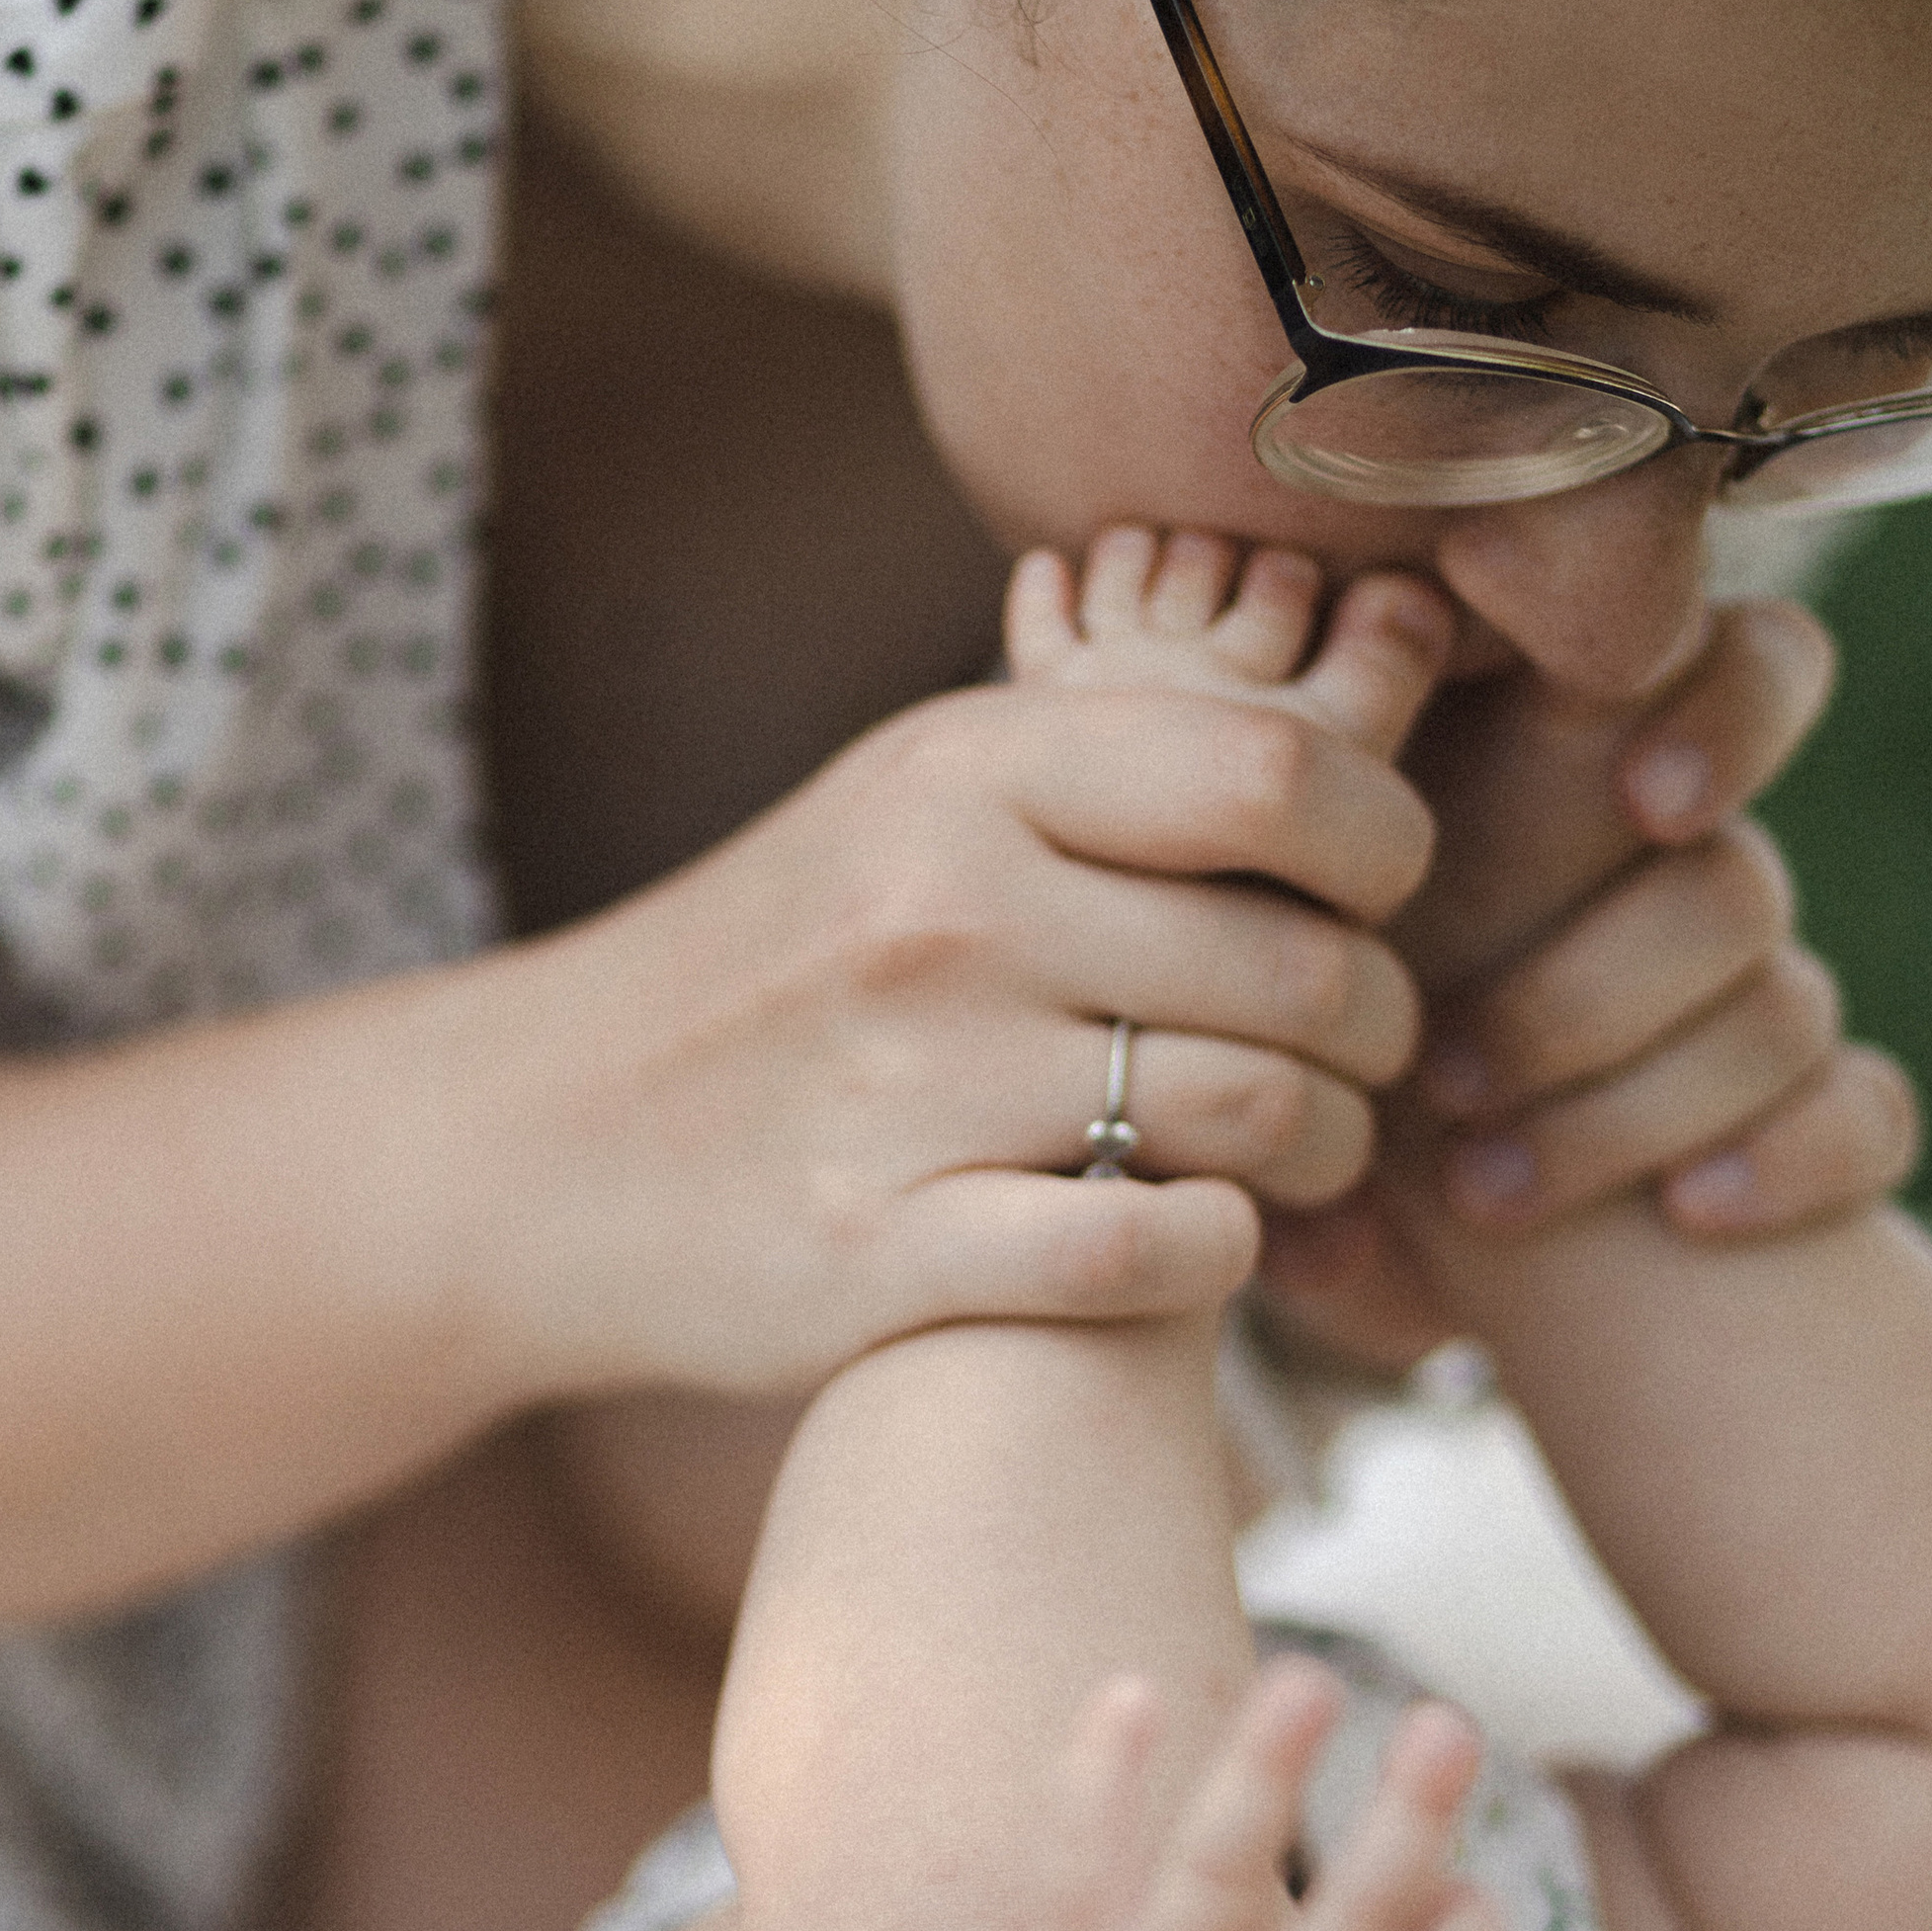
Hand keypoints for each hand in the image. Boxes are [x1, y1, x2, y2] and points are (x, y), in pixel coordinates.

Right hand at [498, 675, 1433, 1395]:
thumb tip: (1371, 677)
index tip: (1378, 898)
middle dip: (1380, 1029)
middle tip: (1361, 1056)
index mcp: (963, 772)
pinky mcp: (877, 1251)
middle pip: (1301, 964)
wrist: (540, 1143)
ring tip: (1303, 1152)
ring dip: (1326, 1152)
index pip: (1281, 774)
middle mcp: (940, 913)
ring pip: (1253, 1115)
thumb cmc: (785, 963)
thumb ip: (1108, 755)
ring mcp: (905, 1088)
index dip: (1390, 845)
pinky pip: (1145, 1253)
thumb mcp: (913, 799)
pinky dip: (1215, 1253)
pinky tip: (1201, 1236)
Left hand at [1260, 600, 1919, 1361]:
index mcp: (1578, 767)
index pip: (1745, 665)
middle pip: (1734, 887)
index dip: (1726, 717)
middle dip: (1591, 994)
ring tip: (1474, 1185)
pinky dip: (1792, 1162)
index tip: (1639, 800)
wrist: (1367, 1164)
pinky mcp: (1799, 1110)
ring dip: (1628, 1107)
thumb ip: (1284, 818)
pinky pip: (1866, 1114)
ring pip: (1783, 1010)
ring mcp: (1754, 987)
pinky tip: (1693, 1213)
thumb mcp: (1273, 905)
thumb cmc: (1304, 992)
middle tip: (1443, 1077)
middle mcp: (1685, 866)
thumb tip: (1287, 687)